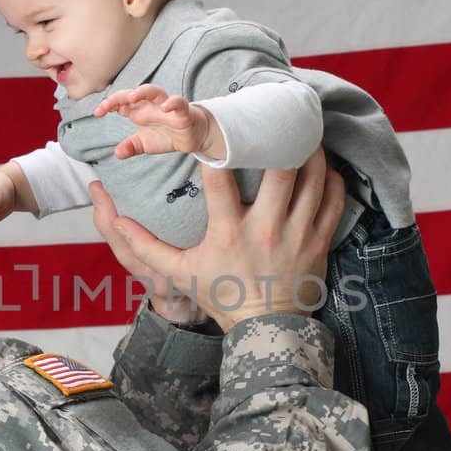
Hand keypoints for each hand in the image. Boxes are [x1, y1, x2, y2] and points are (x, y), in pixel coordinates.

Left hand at [96, 85, 222, 159]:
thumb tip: (117, 153)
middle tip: (109, 105)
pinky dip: (173, 102)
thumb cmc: (167, 135)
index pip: (121, 102)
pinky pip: (178, 102)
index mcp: (140, 111)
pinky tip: (166, 106)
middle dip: (121, 96)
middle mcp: (151, 106)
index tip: (97, 113)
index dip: (108, 105)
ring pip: (155, 91)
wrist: (192, 137)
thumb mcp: (145, 144)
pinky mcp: (183, 112)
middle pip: (134, 94)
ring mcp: (166, 107)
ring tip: (133, 97)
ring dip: (143, 92)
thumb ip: (131, 147)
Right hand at [101, 148, 344, 331]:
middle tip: (272, 121)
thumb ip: (147, 246)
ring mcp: (297, 234)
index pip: (220, 179)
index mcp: (229, 232)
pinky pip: (333, 200)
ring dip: (309, 152)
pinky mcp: (319, 241)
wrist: (266, 330)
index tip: (215, 130)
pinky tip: (322, 166)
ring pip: (312, 179)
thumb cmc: (223, 295)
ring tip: (301, 134)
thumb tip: (117, 220)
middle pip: (279, 170)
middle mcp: (266, 229)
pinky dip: (331, 178)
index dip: (215, 149)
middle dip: (276, 140)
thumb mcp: (180, 273)